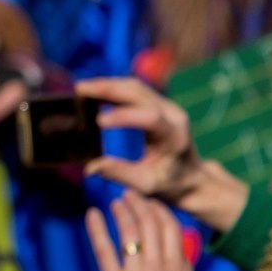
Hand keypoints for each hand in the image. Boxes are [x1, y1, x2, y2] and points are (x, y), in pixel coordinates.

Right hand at [74, 76, 245, 233]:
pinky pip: (135, 90)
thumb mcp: (147, 185)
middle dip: (109, 88)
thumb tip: (90, 168)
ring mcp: (167, 107)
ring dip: (108, 85)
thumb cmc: (170, 184)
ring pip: (136, 87)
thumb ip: (121, 175)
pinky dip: (113, 89)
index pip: (150, 117)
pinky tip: (94, 92)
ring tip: (82, 89)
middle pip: (140, 93)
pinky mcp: (159, 104)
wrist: (191, 177)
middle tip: (80, 90)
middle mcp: (174, 115)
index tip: (99, 121)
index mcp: (175, 136)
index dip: (124, 117)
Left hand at [87, 192, 197, 270]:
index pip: (171, 227)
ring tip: (114, 203)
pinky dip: (97, 229)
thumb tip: (180, 254)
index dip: (158, 210)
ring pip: (131, 230)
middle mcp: (161, 266)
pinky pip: (106, 249)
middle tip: (128, 195)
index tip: (148, 202)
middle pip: (150, 222)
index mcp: (179, 268)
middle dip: (139, 203)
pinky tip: (92, 215)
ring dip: (121, 211)